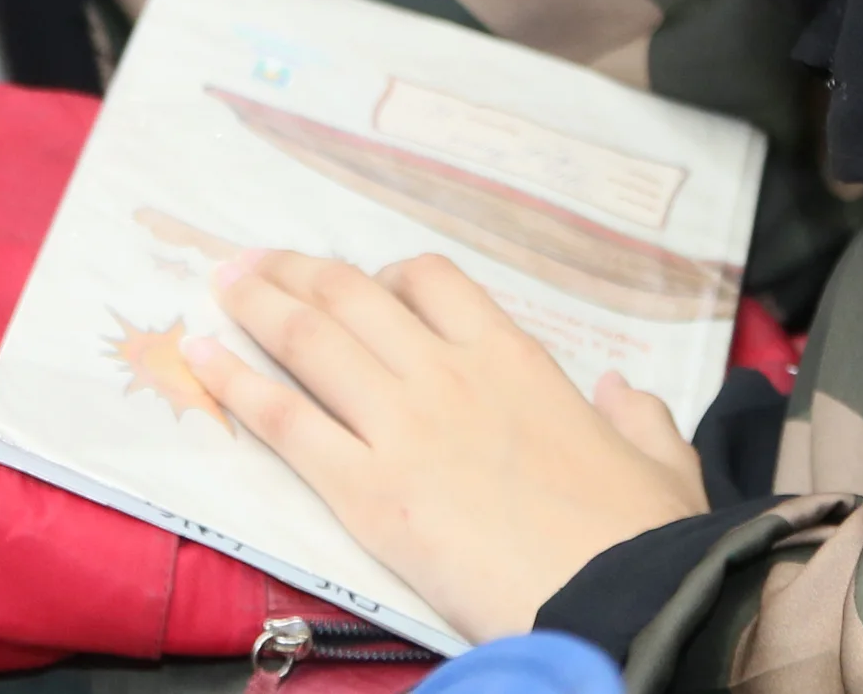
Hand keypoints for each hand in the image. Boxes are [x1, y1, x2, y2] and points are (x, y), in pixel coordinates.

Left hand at [188, 249, 705, 646]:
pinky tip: (201, 358)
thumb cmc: (643, 537)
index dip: (386, 276)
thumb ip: (640, 417)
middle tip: (255, 263)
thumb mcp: (661, 461)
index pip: (433, 281)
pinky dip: (236, 382)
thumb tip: (624, 390)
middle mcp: (448, 374)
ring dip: (257, 303)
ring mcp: (402, 427)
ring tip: (220, 285)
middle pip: (351, 298)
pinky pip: (286, 421)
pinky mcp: (367, 490)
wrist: (616, 598)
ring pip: (310, 341)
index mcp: (514, 358)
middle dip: (296, 272)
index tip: (363, 284)